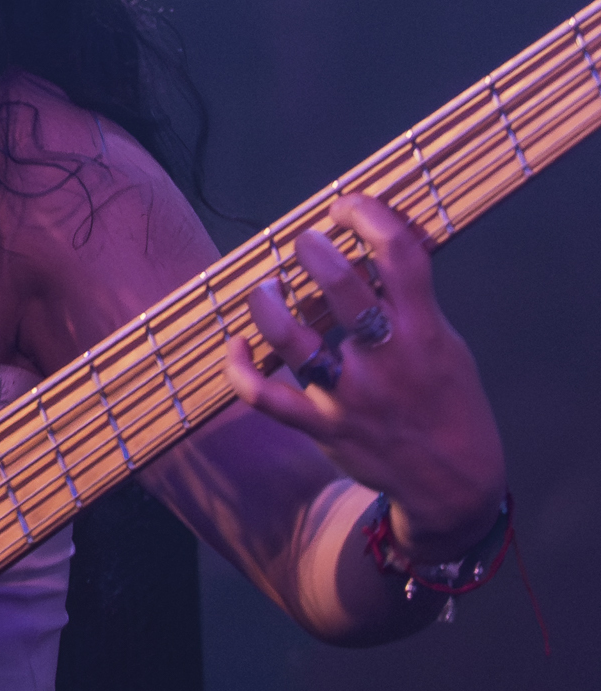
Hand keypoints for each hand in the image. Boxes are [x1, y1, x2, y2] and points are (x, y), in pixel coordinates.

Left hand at [224, 194, 505, 558]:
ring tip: (264, 287)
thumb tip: (371, 247)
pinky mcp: (323, 427)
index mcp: (425, 330)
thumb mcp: (447, 343)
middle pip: (341, 287)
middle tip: (305, 242)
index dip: (370, 216)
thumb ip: (412, 302)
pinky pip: (267, 397)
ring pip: (293, 339)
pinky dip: (242, 370)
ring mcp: (352, 395)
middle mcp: (387, 359)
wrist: (452, 483)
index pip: (400, 255)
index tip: (347, 206)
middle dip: (313, 250)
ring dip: (267, 304)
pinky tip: (236, 346)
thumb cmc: (448, 401)